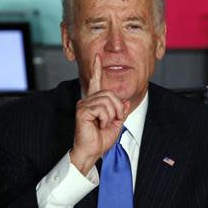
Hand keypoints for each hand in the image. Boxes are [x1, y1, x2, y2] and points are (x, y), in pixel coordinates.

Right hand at [70, 54, 129, 174]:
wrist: (92, 151)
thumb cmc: (100, 139)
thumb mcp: (116, 123)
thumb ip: (120, 111)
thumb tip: (125, 101)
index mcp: (94, 102)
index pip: (96, 81)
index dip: (96, 68)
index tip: (97, 56)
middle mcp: (87, 100)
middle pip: (110, 93)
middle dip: (117, 108)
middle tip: (112, 121)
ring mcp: (84, 104)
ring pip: (108, 100)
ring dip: (112, 115)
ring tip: (103, 124)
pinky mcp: (82, 110)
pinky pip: (102, 108)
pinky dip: (106, 118)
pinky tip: (99, 125)